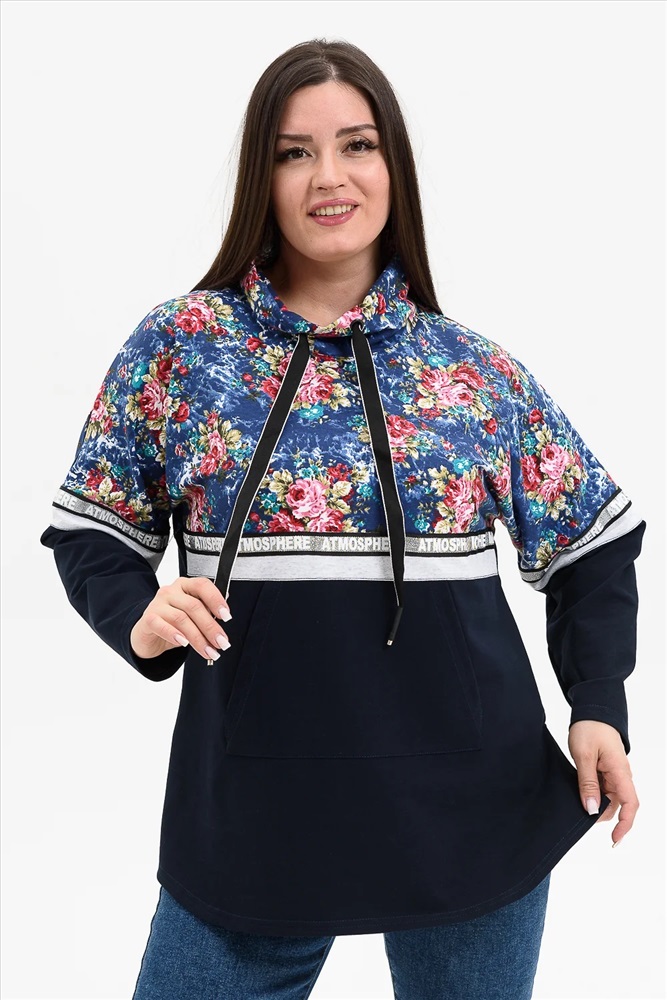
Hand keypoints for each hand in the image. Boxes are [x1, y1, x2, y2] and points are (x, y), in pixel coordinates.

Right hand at [130, 577, 231, 661]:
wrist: (148, 634)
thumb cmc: (173, 623)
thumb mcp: (193, 616)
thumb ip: (207, 613)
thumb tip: (224, 617)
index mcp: (185, 586)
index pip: (202, 585)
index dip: (216, 600)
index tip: (226, 616)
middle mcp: (171, 591)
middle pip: (194, 606)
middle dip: (210, 627)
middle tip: (221, 643)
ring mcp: (157, 604)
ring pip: (181, 619)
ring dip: (197, 638)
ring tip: (208, 651)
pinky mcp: (148, 619)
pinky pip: (162, 626)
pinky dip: (174, 635)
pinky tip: (184, 643)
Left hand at [568, 719, 638, 847]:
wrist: (592, 711)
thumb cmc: (590, 728)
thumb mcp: (584, 756)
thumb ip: (587, 783)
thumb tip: (590, 810)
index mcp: (621, 772)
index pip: (630, 805)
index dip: (624, 825)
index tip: (613, 840)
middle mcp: (621, 776)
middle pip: (616, 806)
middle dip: (600, 814)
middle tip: (578, 812)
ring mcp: (614, 774)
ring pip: (608, 799)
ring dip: (594, 803)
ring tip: (575, 798)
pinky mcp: (606, 772)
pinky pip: (602, 790)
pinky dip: (591, 794)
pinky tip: (578, 792)